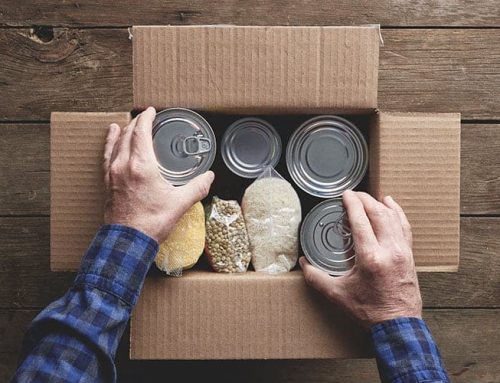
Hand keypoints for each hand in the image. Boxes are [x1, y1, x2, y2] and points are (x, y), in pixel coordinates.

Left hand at [103, 107, 213, 242]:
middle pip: (128, 135)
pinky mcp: (107, 183)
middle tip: (145, 118)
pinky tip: (111, 141)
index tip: (151, 111)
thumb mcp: (180, 204)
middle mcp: (124, 165)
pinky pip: (106, 157)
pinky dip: (110, 145)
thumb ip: (197, 187)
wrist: (128, 242)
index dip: (146, 118)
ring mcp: (113, 174)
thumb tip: (209, 177)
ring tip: (126, 123)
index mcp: (141, 166)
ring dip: (123, 131)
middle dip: (136, 123)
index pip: (141, 132)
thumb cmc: (151, 223)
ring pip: (115, 144)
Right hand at [300, 190, 421, 329]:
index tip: (345, 195)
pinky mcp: (410, 256)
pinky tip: (392, 206)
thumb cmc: (369, 311)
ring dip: (380, 204)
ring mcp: (403, 251)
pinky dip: (398, 213)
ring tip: (370, 197)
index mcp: (370, 257)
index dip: (352, 203)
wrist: (397, 325)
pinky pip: (405, 227)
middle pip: (378, 213)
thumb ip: (317, 278)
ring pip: (393, 218)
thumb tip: (303, 264)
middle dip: (365, 200)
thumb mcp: (337, 295)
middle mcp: (389, 250)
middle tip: (353, 195)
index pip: (361, 220)